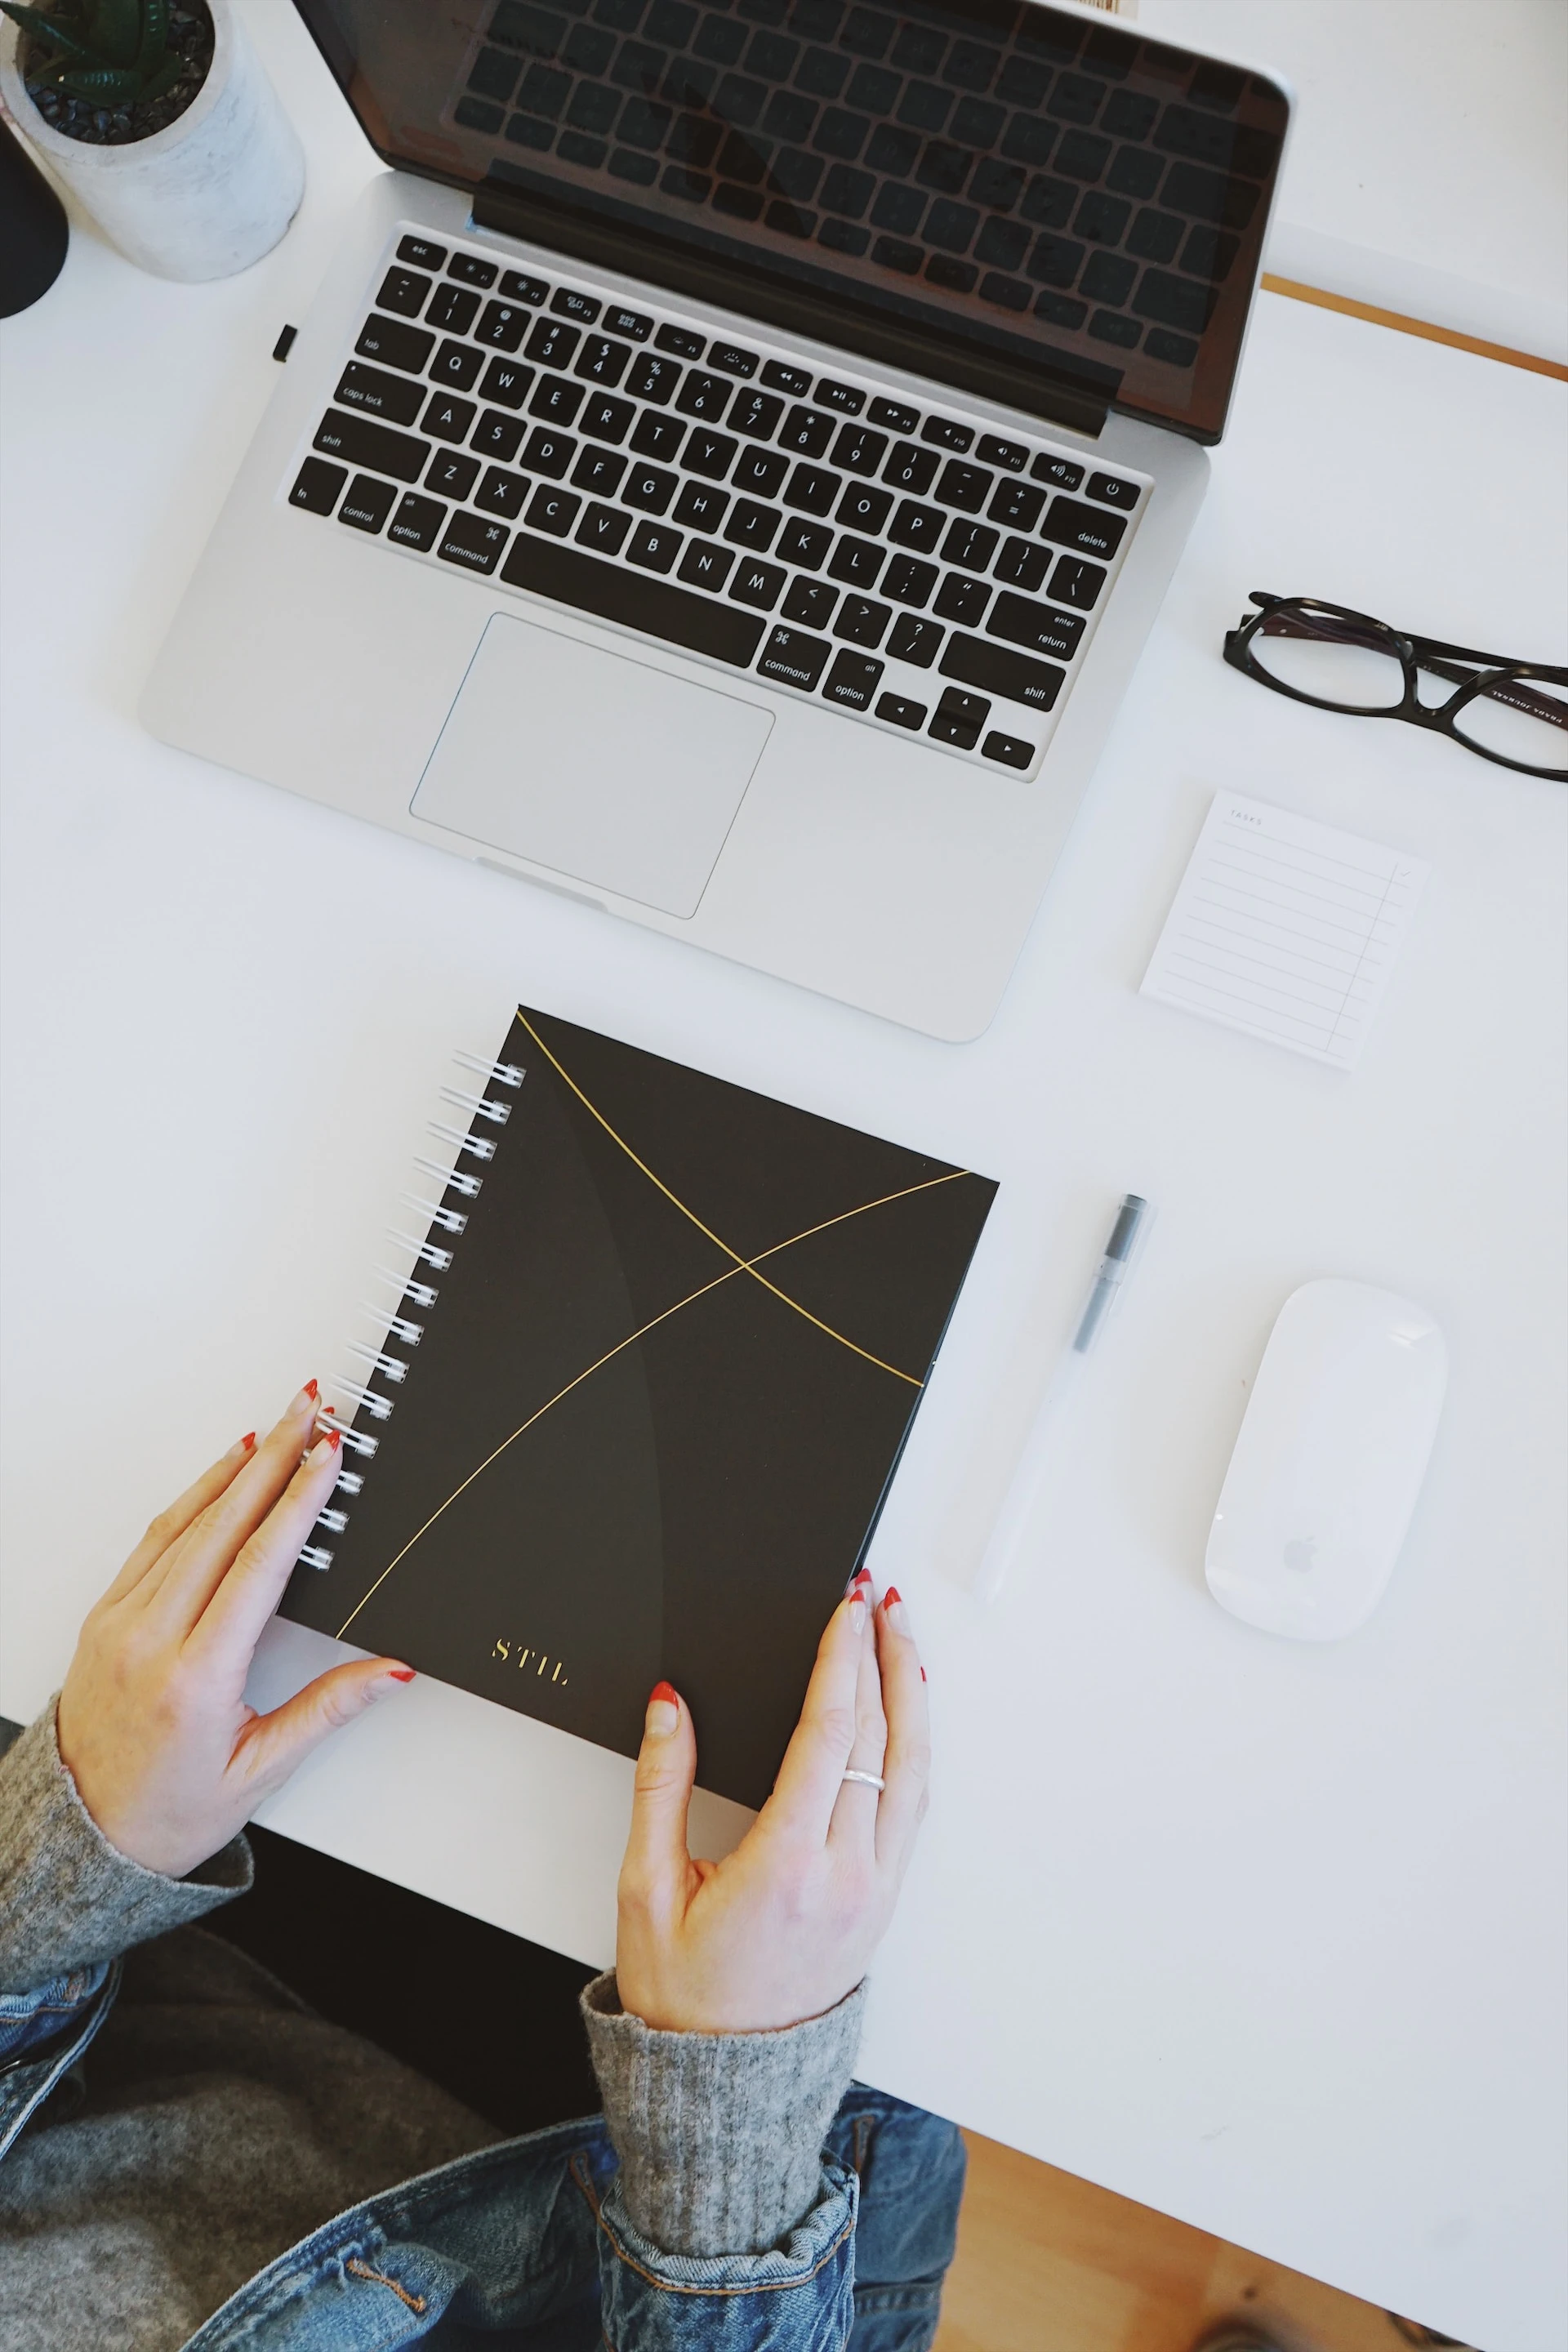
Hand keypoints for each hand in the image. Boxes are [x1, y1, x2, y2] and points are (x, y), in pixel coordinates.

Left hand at [56, 1384, 413, 1877]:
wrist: (82, 1835)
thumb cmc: (167, 1810)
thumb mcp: (260, 1770)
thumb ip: (328, 1709)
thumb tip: (391, 1670)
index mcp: (195, 1677)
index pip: (258, 1565)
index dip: (299, 1503)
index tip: (328, 1456)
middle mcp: (151, 1638)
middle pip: (224, 1525)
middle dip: (275, 1457)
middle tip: (310, 1407)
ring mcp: (121, 1622)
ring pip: (185, 1522)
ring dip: (235, 1467)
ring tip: (277, 1425)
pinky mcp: (105, 1617)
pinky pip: (153, 1539)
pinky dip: (193, 1497)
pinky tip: (222, 1471)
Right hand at [614, 1568, 929, 2033]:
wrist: (726, 2085)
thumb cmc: (682, 1997)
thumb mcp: (645, 1889)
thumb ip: (660, 1787)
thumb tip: (671, 1706)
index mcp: (784, 1867)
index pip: (830, 1737)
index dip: (841, 1662)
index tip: (843, 1609)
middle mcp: (844, 1876)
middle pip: (880, 1741)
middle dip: (879, 1658)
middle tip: (873, 1599)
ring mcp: (874, 1891)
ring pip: (912, 1772)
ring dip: (911, 1695)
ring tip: (901, 1637)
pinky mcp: (884, 1902)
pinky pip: (911, 1808)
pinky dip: (914, 1748)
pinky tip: (905, 1713)